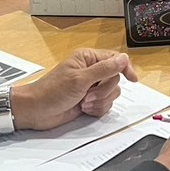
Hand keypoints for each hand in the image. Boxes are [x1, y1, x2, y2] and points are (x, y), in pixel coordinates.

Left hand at [10, 49, 137, 131]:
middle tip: (89, 94)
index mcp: (88, 59)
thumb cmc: (51, 91)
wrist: (36, 111)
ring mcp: (90, 87)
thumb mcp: (80, 79)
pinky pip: (105, 105)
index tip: (132, 79)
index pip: (115, 59)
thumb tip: (123, 59)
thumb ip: (104, 69)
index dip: (125, 68)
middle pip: (115, 79)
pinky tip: (84, 110)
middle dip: (104, 90)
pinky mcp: (89, 101)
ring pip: (112, 93)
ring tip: (84, 103)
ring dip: (100, 101)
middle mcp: (91, 71)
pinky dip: (97, 109)